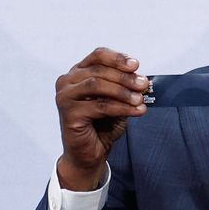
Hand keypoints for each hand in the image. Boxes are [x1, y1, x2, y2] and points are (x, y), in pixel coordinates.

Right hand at [55, 47, 148, 190]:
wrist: (90, 153)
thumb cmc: (101, 125)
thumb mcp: (117, 101)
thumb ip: (124, 88)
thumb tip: (141, 80)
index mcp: (78, 73)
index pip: (98, 56)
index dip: (118, 58)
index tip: (135, 65)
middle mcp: (67, 82)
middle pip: (99, 70)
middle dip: (125, 77)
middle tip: (143, 84)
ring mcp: (65, 97)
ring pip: (97, 85)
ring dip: (122, 91)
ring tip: (140, 99)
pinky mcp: (69, 114)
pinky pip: (99, 106)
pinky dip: (121, 107)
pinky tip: (135, 110)